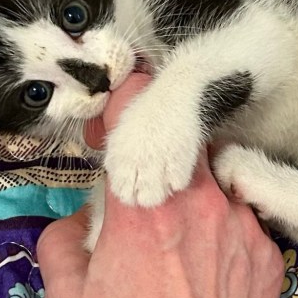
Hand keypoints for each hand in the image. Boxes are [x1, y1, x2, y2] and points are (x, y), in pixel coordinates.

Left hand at [101, 81, 205, 206]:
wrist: (171, 98)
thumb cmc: (143, 115)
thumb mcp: (120, 135)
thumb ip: (116, 158)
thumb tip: (115, 177)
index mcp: (120, 157)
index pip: (122, 192)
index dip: (128, 195)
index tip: (134, 190)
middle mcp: (138, 164)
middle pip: (141, 200)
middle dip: (145, 196)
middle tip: (150, 187)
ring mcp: (159, 164)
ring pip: (158, 196)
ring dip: (160, 192)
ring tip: (163, 182)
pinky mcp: (181, 161)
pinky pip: (178, 184)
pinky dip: (177, 181)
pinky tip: (176, 170)